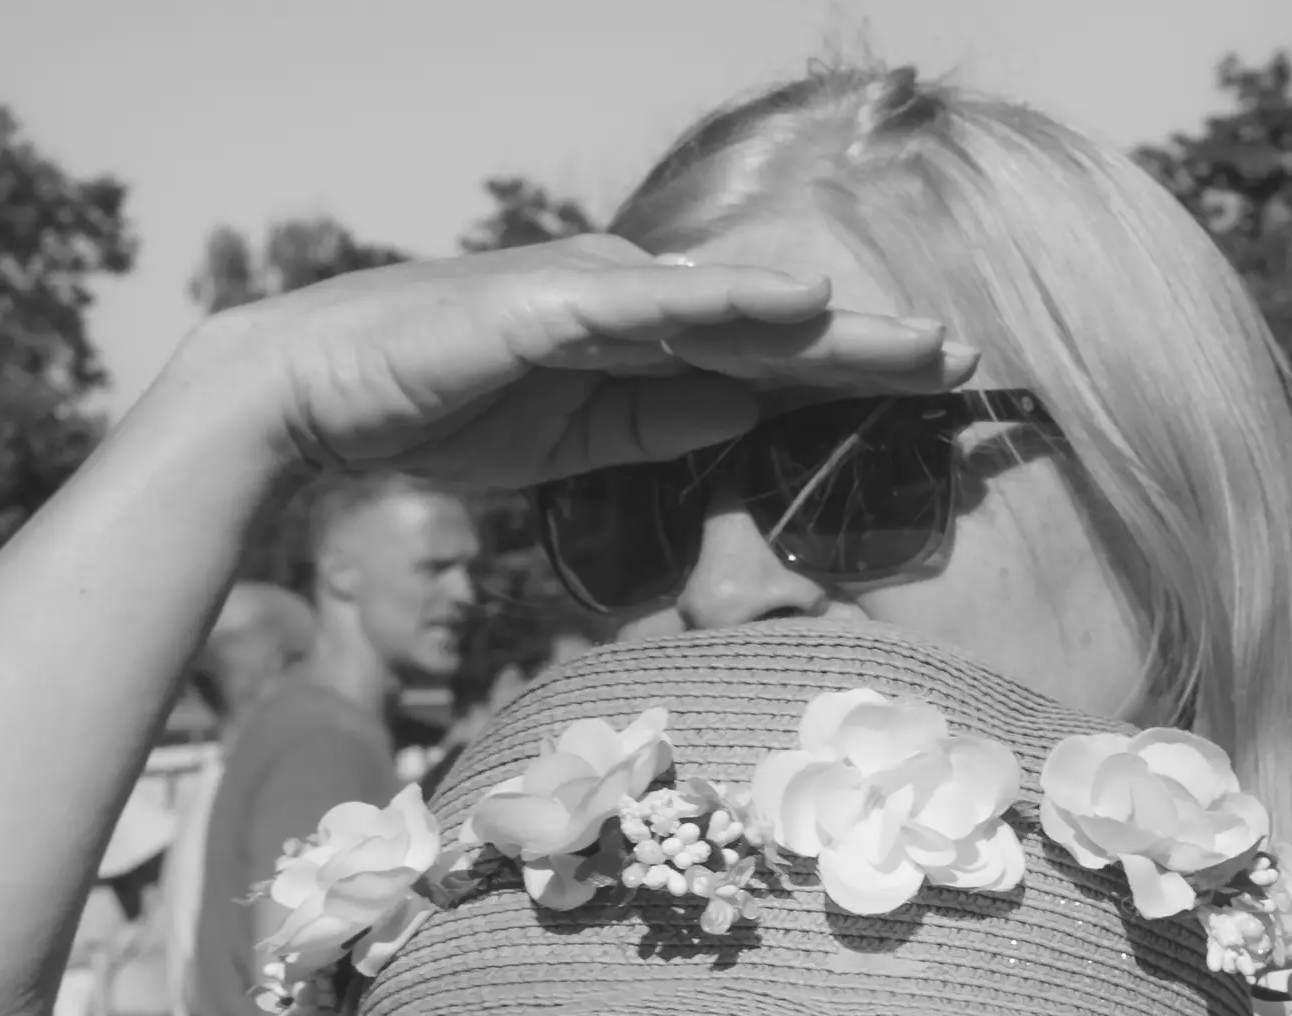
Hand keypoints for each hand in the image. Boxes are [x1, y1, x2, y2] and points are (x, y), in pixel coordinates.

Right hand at [177, 234, 976, 488]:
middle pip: (775, 329)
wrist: (321, 397)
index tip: (938, 393)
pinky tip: (800, 304)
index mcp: (641, 346)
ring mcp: (595, 297)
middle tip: (970, 360)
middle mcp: (632, 305)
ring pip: (736, 310)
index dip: (855, 375)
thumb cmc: (441, 413)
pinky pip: (658, 306)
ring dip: (832, 326)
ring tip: (920, 340)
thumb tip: (749, 411)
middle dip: (874, 347)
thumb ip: (660, 425)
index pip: (767, 361)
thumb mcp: (576, 443)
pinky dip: (731, 301)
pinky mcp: (552, 305)